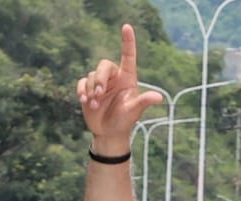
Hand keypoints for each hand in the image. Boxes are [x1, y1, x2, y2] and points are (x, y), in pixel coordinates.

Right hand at [76, 24, 162, 147]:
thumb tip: (159, 98)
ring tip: (95, 105)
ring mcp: (100, 83)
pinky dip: (81, 90)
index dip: (127, 41)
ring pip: (91, 76)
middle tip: (98, 93)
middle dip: (99, 78)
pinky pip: (81, 83)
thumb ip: (143, 102)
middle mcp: (113, 78)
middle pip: (104, 65)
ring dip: (91, 90)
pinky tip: (84, 100)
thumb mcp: (134, 111)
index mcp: (127, 78)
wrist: (109, 133)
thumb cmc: (124, 121)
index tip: (126, 27)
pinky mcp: (88, 90)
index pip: (128, 56)